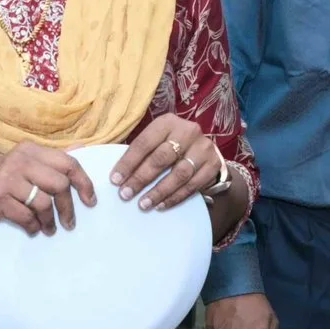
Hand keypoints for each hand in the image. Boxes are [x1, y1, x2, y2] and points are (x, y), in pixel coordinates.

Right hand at [0, 143, 96, 236]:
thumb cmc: (2, 184)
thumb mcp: (25, 166)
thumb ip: (52, 159)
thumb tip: (82, 148)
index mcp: (30, 149)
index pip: (67, 163)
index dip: (84, 183)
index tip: (90, 201)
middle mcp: (19, 159)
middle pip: (59, 184)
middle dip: (67, 208)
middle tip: (69, 222)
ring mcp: (6, 178)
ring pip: (44, 202)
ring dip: (49, 221)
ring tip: (48, 228)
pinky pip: (26, 216)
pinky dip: (33, 227)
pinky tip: (32, 229)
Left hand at [110, 116, 226, 211]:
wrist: (203, 152)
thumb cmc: (170, 147)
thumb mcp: (156, 141)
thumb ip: (140, 153)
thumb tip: (115, 176)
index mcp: (168, 122)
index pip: (144, 142)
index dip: (128, 162)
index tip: (115, 180)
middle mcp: (188, 131)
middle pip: (162, 158)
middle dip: (141, 178)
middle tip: (126, 194)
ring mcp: (203, 148)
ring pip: (179, 173)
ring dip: (159, 191)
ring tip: (143, 204)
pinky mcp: (214, 164)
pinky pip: (192, 185)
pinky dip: (175, 197)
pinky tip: (161, 205)